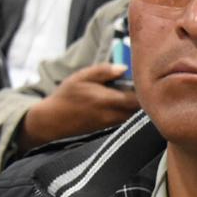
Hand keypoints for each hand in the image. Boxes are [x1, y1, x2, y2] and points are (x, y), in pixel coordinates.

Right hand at [18, 63, 140, 151]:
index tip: (141, 78)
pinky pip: (126, 118)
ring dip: (134, 103)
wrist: (53, 121)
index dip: (144, 87)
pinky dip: (127, 109)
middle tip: (135, 84)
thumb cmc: (66, 96)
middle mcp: (113, 114)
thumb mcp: (81, 77)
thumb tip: (124, 68)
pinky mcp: (110, 128)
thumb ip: (104, 71)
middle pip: (140, 107)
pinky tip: (118, 101)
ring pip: (134, 113)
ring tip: (125, 91)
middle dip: (141, 95)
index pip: (138, 97)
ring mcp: (113, 123)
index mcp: (108, 100)